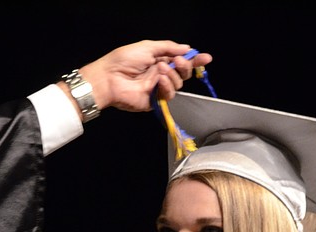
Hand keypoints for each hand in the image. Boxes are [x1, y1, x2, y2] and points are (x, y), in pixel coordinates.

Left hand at [72, 40, 212, 113]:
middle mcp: (160, 74)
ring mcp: (157, 88)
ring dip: (174, 75)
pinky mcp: (153, 101)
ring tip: (161, 70)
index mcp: (158, 60)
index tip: (206, 58)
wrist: (109, 78)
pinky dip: (168, 86)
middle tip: (177, 61)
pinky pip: (169, 95)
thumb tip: (187, 48)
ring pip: (178, 84)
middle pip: (183, 73)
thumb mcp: (148, 47)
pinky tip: (160, 79)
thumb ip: (168, 47)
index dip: (194, 60)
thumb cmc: (123, 60)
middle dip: (186, 66)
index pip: (180, 60)